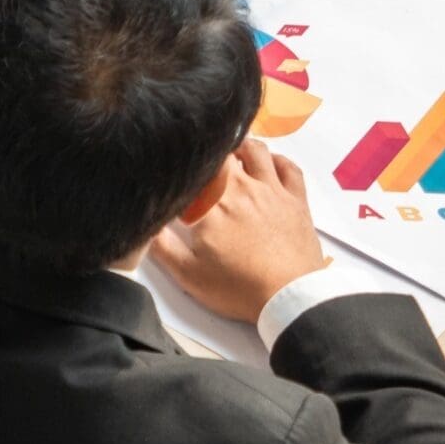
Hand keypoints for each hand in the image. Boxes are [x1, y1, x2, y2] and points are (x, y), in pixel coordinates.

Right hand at [145, 138, 328, 322]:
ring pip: (257, 150)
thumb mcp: (189, 274)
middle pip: (225, 153)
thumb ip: (163, 246)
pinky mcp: (297, 199)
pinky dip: (278, 160)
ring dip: (242, 147)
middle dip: (211, 152)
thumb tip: (147, 223)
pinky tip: (269, 164)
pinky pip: (288, 166)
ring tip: (233, 153)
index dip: (185, 165)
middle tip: (204, 162)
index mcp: (213, 202)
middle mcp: (243, 186)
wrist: (288, 296)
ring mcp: (273, 190)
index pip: (196, 168)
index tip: (177, 170)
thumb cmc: (238, 287)